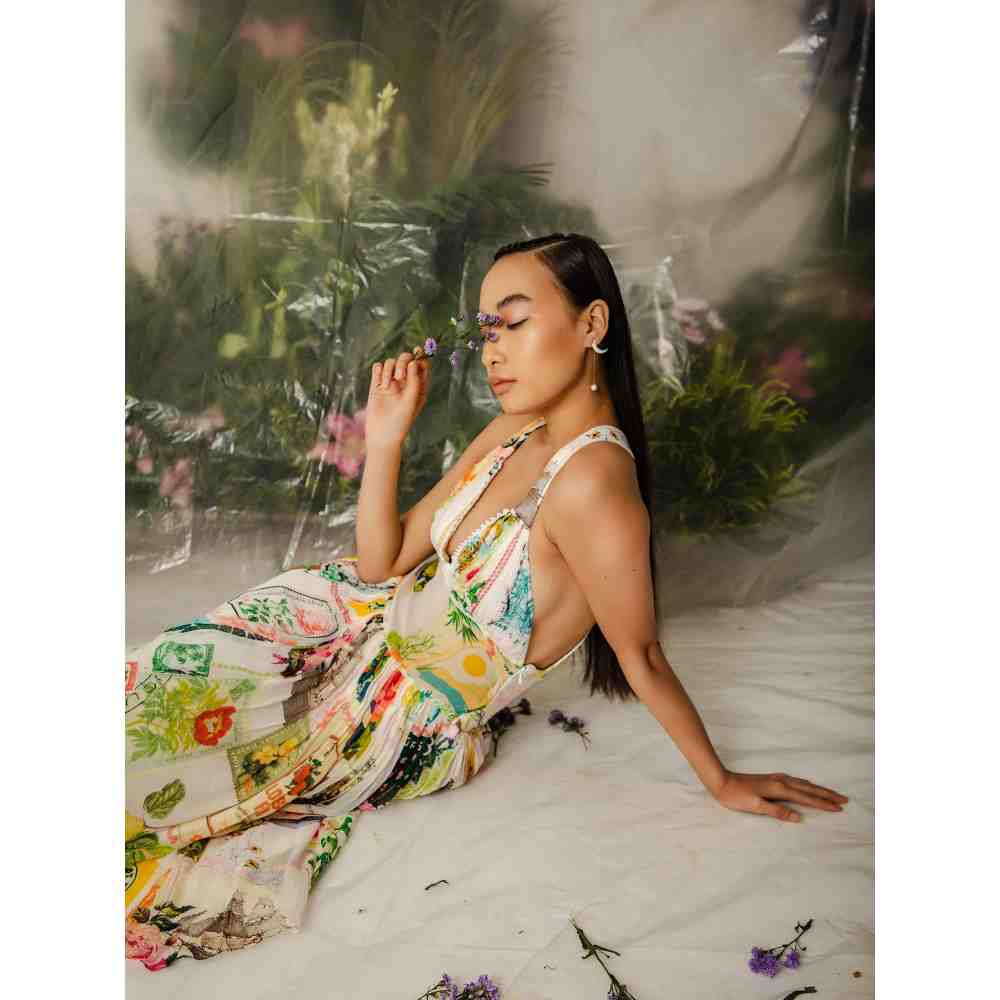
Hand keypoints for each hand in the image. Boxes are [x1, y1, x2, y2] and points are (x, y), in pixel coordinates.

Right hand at [364, 351, 428, 448]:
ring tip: (386, 385)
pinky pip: (378, 368)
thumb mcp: (411, 401)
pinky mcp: (377, 385)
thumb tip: (413, 362)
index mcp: (418, 386)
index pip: (421, 365)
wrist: (382, 435)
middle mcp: (405, 382)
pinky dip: (378, 369)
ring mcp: (391, 383)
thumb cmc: (401, 421)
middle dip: (402, 362)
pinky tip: (379, 380)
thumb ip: (414, 381)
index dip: (419, 357)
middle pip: (405, 360)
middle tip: (399, 376)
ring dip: (389, 369)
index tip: (417, 352)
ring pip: (390, 362)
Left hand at [710, 769, 848, 823]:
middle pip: (810, 788)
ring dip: (819, 789)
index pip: (807, 798)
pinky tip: (807, 786)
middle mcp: (781, 781)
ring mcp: (777, 779)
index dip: (823, 804)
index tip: (839, 808)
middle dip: (827, 795)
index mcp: (779, 789)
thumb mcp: (755, 806)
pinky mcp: (772, 779)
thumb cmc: (736, 796)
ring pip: (804, 784)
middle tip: (844, 800)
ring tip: (832, 794)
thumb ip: (777, 812)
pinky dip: (807, 785)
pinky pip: (797, 782)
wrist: (721, 781)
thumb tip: (799, 817)